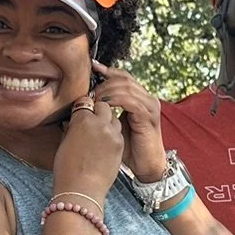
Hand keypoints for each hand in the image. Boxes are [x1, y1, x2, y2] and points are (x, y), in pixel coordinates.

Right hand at [52, 89, 125, 199]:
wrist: (82, 189)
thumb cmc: (67, 169)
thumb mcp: (64, 142)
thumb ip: (72, 126)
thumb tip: (75, 120)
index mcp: (82, 119)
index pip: (85, 101)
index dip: (82, 107)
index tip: (80, 112)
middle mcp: (99, 123)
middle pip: (103, 106)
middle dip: (97, 111)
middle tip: (91, 121)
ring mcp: (112, 134)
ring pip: (113, 118)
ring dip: (107, 121)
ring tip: (98, 134)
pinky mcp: (120, 145)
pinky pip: (118, 132)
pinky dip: (112, 134)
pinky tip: (104, 144)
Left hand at [90, 62, 166, 181]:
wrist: (146, 166)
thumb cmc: (130, 149)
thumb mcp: (115, 127)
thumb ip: (105, 114)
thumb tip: (84, 106)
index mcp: (141, 98)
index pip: (124, 77)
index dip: (108, 71)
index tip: (92, 68)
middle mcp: (148, 98)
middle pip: (124, 79)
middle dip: (104, 83)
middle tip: (89, 91)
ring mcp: (150, 106)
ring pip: (126, 87)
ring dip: (107, 91)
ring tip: (94, 99)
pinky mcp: (148, 115)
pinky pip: (129, 100)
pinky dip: (114, 100)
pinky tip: (103, 106)